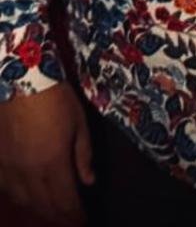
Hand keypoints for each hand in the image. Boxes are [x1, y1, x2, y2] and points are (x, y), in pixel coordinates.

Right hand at [0, 82, 93, 224]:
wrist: (20, 79)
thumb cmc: (56, 98)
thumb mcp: (79, 123)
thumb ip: (84, 155)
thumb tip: (89, 182)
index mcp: (53, 164)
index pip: (65, 201)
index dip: (75, 215)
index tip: (83, 221)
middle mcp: (29, 173)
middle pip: (44, 206)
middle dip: (59, 216)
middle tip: (70, 220)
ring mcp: (9, 169)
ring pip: (24, 201)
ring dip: (40, 210)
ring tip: (52, 212)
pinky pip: (7, 189)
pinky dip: (20, 197)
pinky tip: (26, 197)